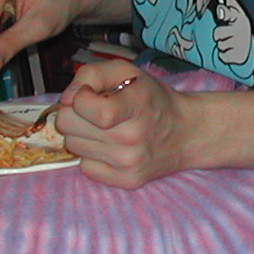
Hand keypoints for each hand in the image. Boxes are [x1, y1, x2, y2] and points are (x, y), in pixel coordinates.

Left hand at [55, 65, 194, 188]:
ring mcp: (130, 163)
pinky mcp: (127, 181)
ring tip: (105, 129)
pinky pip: (85, 168)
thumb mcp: (126, 71)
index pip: (86, 107)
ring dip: (83, 135)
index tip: (90, 95)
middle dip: (75, 114)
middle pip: (69, 126)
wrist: (187, 133)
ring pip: (73, 147)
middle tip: (95, 111)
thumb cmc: (152, 99)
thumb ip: (91, 74)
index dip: (79, 98)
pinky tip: (110, 148)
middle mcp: (133, 136)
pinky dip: (92, 156)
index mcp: (137, 104)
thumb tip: (66, 100)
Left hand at [212, 0, 252, 68]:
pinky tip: (233, 51)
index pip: (227, 14)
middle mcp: (241, 30)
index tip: (220, 12)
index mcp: (238, 18)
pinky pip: (222, 57)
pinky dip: (225, 56)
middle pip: (217, 34)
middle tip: (229, 34)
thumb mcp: (237, 11)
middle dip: (220, 35)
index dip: (223, 12)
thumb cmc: (240, 26)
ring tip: (232, 43)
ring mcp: (241, 44)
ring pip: (219, 46)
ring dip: (223, 46)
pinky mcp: (239, 57)